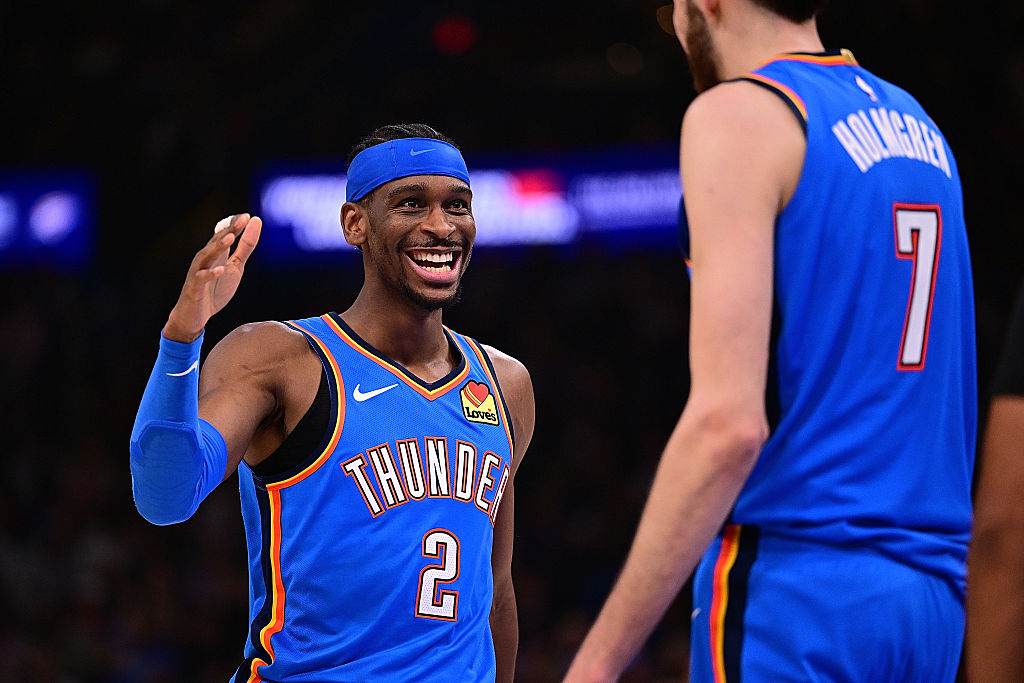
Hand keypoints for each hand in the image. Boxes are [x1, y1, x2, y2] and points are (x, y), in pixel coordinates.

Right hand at [163, 213, 262, 342]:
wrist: (195, 316)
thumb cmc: (215, 289)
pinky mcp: (194, 288)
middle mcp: (204, 259)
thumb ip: (245, 248)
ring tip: (230, 238)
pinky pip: (201, 279)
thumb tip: (255, 223)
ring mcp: (198, 273)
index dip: (234, 225)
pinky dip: (210, 274)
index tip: (247, 216)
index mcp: (215, 254)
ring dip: (217, 247)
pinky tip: (220, 270)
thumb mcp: (236, 267)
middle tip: (241, 220)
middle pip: (216, 242)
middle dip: (228, 230)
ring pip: (206, 256)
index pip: (224, 235)